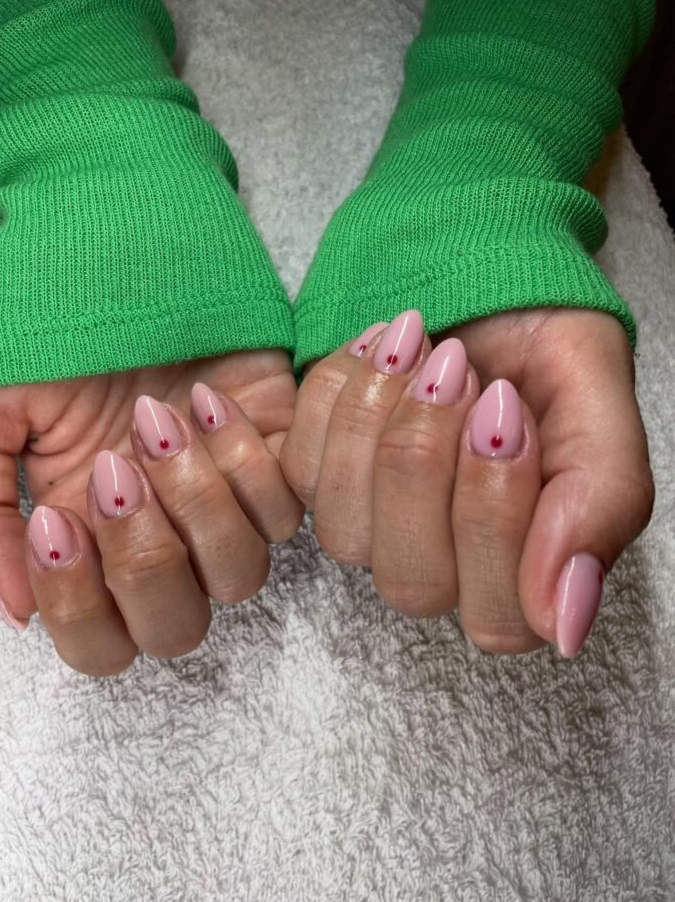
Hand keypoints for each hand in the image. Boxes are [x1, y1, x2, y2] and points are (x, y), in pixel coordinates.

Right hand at [0, 349, 301, 674]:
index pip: (98, 642)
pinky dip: (247, 459)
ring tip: (159, 417)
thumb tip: (19, 610)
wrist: (115, 244)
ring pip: (239, 574)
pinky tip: (209, 396)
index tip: (54, 516)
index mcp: (85, 542)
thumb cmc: (44, 325)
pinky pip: (288, 509)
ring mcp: (220, 503)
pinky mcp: (277, 458)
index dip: (79, 606)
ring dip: (196, 501)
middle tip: (115, 468)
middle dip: (144, 558)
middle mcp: (158, 537)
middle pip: (177, 628)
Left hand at [280, 308, 653, 655]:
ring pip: (345, 533)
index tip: (507, 411)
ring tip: (419, 343)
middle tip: (459, 370)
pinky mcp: (318, 478)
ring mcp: (373, 528)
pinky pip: (300, 467)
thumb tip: (566, 623)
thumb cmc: (545, 346)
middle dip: (428, 462)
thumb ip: (601, 506)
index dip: (494, 516)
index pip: (497, 617)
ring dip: (378, 421)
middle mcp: (443, 564)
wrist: (488, 278)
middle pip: (412, 582)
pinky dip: (338, 392)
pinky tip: (379, 345)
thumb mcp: (598, 405)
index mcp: (520, 569)